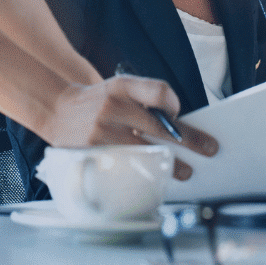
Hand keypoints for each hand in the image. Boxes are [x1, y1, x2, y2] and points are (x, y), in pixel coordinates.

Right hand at [42, 75, 218, 179]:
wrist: (58, 110)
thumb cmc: (99, 102)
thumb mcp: (120, 88)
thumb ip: (147, 98)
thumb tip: (178, 122)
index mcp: (121, 86)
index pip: (158, 91)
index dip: (174, 105)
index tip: (178, 115)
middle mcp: (111, 106)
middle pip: (160, 127)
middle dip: (189, 141)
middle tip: (208, 150)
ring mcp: (101, 132)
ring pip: (146, 152)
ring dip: (170, 164)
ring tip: (185, 171)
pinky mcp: (92, 153)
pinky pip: (126, 167)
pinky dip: (144, 174)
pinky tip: (154, 178)